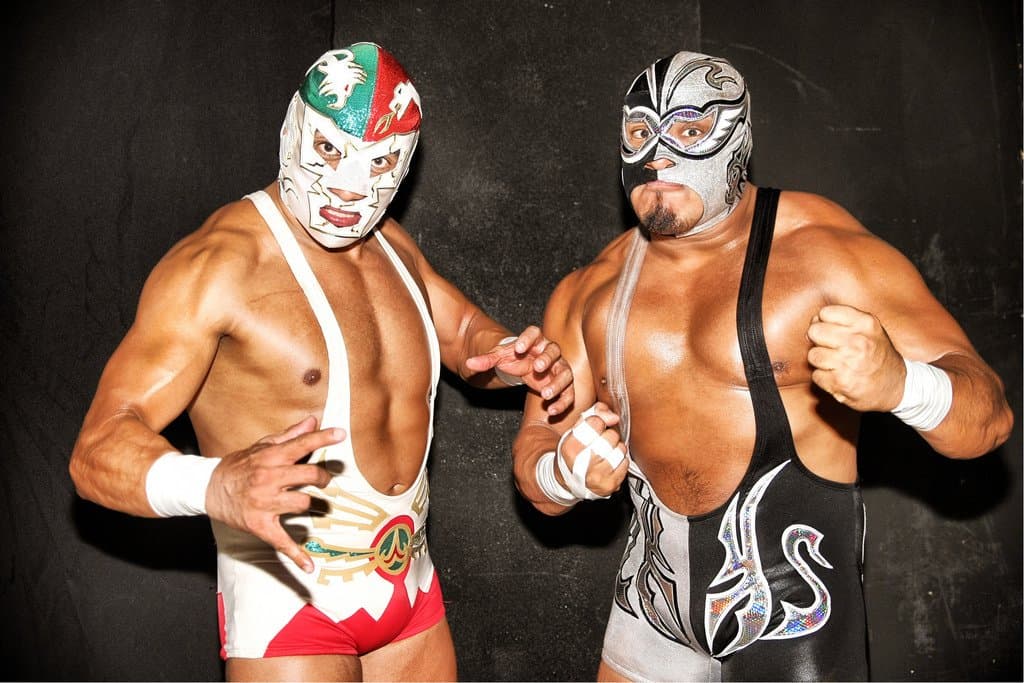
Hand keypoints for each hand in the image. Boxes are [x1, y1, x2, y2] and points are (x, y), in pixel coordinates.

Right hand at [205, 416, 343, 572]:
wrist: (207, 488)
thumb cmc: (239, 465)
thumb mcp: (261, 447)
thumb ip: (290, 436)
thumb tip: (313, 421)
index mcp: (270, 458)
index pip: (301, 445)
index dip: (323, 439)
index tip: (341, 434)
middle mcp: (269, 479)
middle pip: (309, 475)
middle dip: (323, 476)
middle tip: (325, 479)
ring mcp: (265, 503)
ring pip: (303, 503)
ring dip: (309, 502)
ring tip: (306, 500)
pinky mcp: (260, 525)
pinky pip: (282, 541)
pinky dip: (296, 556)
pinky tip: (309, 566)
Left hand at [465, 325, 574, 414]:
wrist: (519, 367)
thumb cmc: (511, 358)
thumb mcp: (497, 357)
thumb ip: (485, 360)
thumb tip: (469, 363)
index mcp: (533, 340)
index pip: (534, 333)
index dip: (528, 339)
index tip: (518, 348)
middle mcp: (548, 352)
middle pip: (553, 350)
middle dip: (547, 359)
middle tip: (537, 368)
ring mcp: (557, 368)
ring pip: (564, 372)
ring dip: (557, 383)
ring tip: (545, 395)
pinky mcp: (561, 385)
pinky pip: (568, 393)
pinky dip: (563, 401)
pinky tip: (551, 410)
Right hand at [557, 402, 628, 498]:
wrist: (570, 481)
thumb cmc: (575, 451)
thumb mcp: (577, 429)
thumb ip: (595, 414)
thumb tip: (614, 417)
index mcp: (570, 448)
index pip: (595, 422)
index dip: (598, 422)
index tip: (594, 428)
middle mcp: (581, 464)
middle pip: (610, 437)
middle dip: (608, 435)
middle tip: (600, 442)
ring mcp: (596, 477)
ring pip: (620, 450)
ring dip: (616, 448)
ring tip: (606, 453)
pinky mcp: (610, 485)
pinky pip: (625, 463)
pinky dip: (621, 460)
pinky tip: (610, 463)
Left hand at [806, 304, 905, 411]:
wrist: (896, 386)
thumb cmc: (876, 354)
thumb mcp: (869, 329)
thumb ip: (842, 320)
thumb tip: (813, 322)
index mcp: (865, 323)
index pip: (826, 313)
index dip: (824, 322)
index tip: (832, 332)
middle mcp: (858, 341)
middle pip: (815, 332)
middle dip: (819, 341)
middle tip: (833, 349)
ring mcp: (849, 363)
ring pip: (813, 355)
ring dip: (820, 362)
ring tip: (836, 364)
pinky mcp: (841, 382)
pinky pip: (816, 375)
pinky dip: (824, 378)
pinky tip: (838, 377)